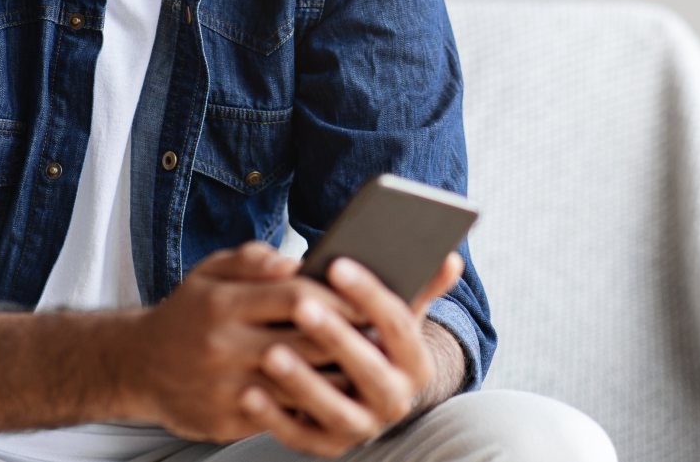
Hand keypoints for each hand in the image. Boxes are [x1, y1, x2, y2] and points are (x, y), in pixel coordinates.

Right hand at [114, 242, 363, 442]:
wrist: (137, 365)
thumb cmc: (186, 313)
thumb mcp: (209, 271)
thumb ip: (253, 260)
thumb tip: (297, 262)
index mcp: (223, 303)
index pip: (296, 296)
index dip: (339, 298)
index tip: (369, 298)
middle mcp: (224, 346)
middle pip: (306, 344)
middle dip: (349, 340)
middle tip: (384, 336)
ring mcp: (226, 388)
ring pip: (300, 387)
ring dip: (339, 380)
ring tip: (370, 369)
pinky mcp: (228, 421)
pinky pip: (282, 417)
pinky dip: (312, 408)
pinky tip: (336, 398)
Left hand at [239, 252, 464, 457]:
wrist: (360, 390)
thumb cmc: (369, 334)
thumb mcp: (393, 311)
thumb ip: (419, 285)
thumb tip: (451, 255)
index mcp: (415, 362)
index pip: (398, 325)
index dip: (368, 294)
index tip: (336, 264)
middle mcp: (395, 400)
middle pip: (367, 368)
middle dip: (335, 336)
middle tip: (301, 306)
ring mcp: (362, 426)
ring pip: (335, 408)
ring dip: (303, 382)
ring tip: (271, 353)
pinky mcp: (328, 446)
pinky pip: (301, 436)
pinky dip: (273, 419)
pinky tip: (248, 393)